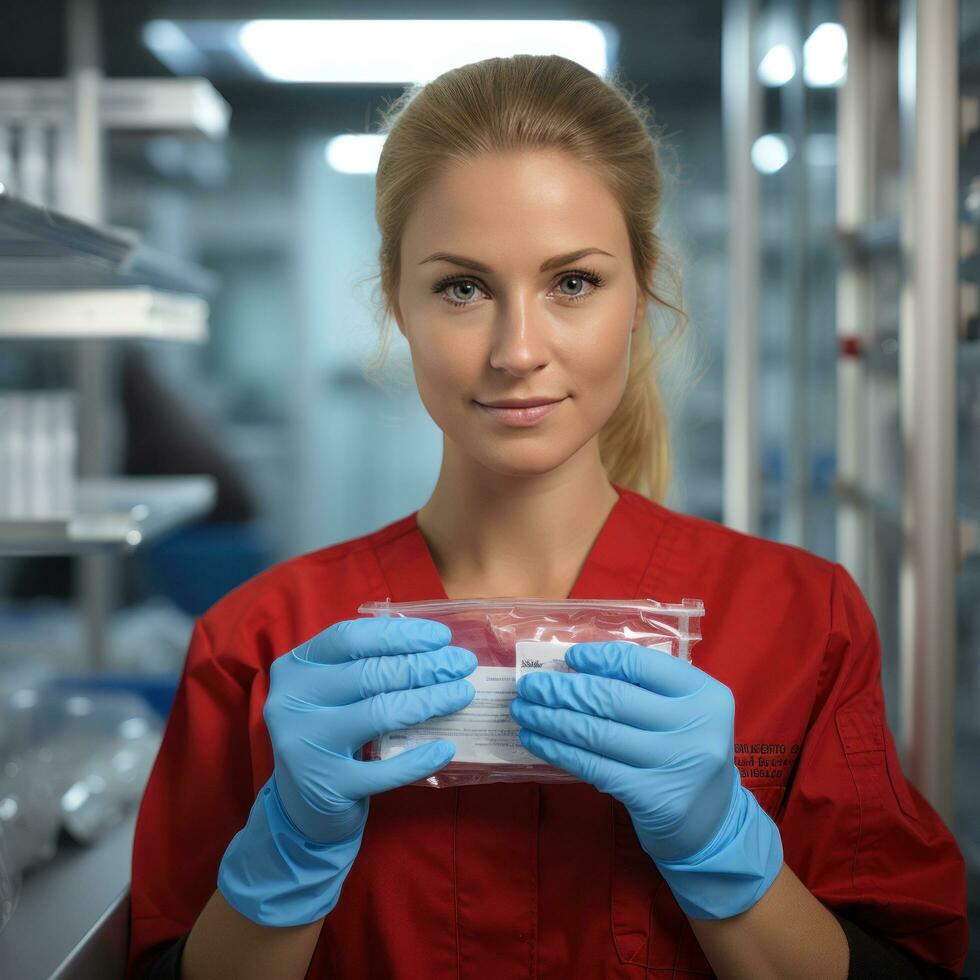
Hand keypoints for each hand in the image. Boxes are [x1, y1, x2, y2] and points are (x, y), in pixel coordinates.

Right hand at [266, 616, 476, 843]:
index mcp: (295, 668)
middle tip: (462, 664)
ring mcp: (306, 745)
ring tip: (463, 694)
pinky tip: (446, 748)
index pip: (350, 638)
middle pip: (371, 673)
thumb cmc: (330, 734)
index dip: (399, 634)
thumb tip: (435, 647)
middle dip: (426, 665)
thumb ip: (366, 665)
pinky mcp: (327, 786)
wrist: (301, 807)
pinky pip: (385, 770)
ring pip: (380, 713)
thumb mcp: (334, 693)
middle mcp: (291, 702)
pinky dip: (420, 758)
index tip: (441, 637)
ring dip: (431, 700)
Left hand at [509, 641, 782, 917]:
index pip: (641, 664)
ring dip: (550, 719)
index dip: (600, 658)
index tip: (569, 658)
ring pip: (596, 732)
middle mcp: (695, 726)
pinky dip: (558, 750)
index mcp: (704, 694)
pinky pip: (592, 765)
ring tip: (522, 710)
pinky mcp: (650, 796)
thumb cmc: (686, 754)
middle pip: (612, 698)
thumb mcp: (683, 713)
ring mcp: (673, 763)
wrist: (713, 824)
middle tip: (529, 685)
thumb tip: (574, 668)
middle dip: (562, 689)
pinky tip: (535, 740)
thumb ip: (645, 689)